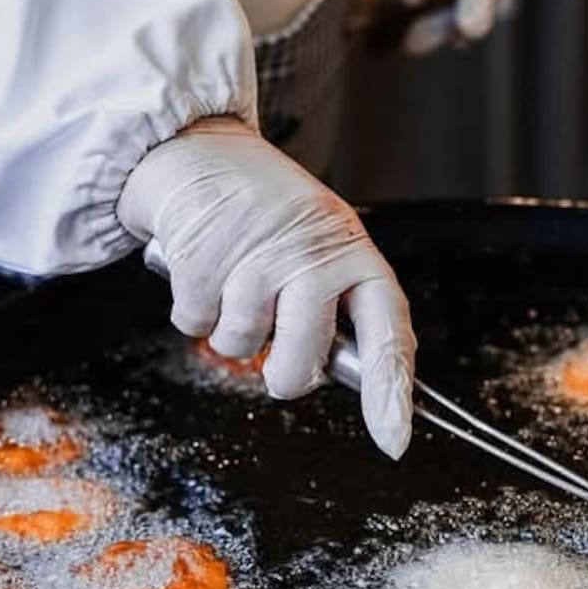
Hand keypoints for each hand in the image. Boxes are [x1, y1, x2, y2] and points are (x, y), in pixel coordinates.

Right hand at [117, 117, 415, 457]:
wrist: (198, 147)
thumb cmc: (267, 207)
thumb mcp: (322, 241)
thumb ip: (339, 302)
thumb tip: (356, 376)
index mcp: (354, 255)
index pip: (388, 334)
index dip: (390, 394)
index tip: (394, 441)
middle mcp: (312, 258)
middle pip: (300, 363)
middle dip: (282, 370)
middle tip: (273, 337)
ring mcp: (256, 260)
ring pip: (240, 347)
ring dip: (229, 326)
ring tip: (233, 275)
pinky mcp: (201, 260)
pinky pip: (196, 323)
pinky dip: (193, 306)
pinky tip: (203, 264)